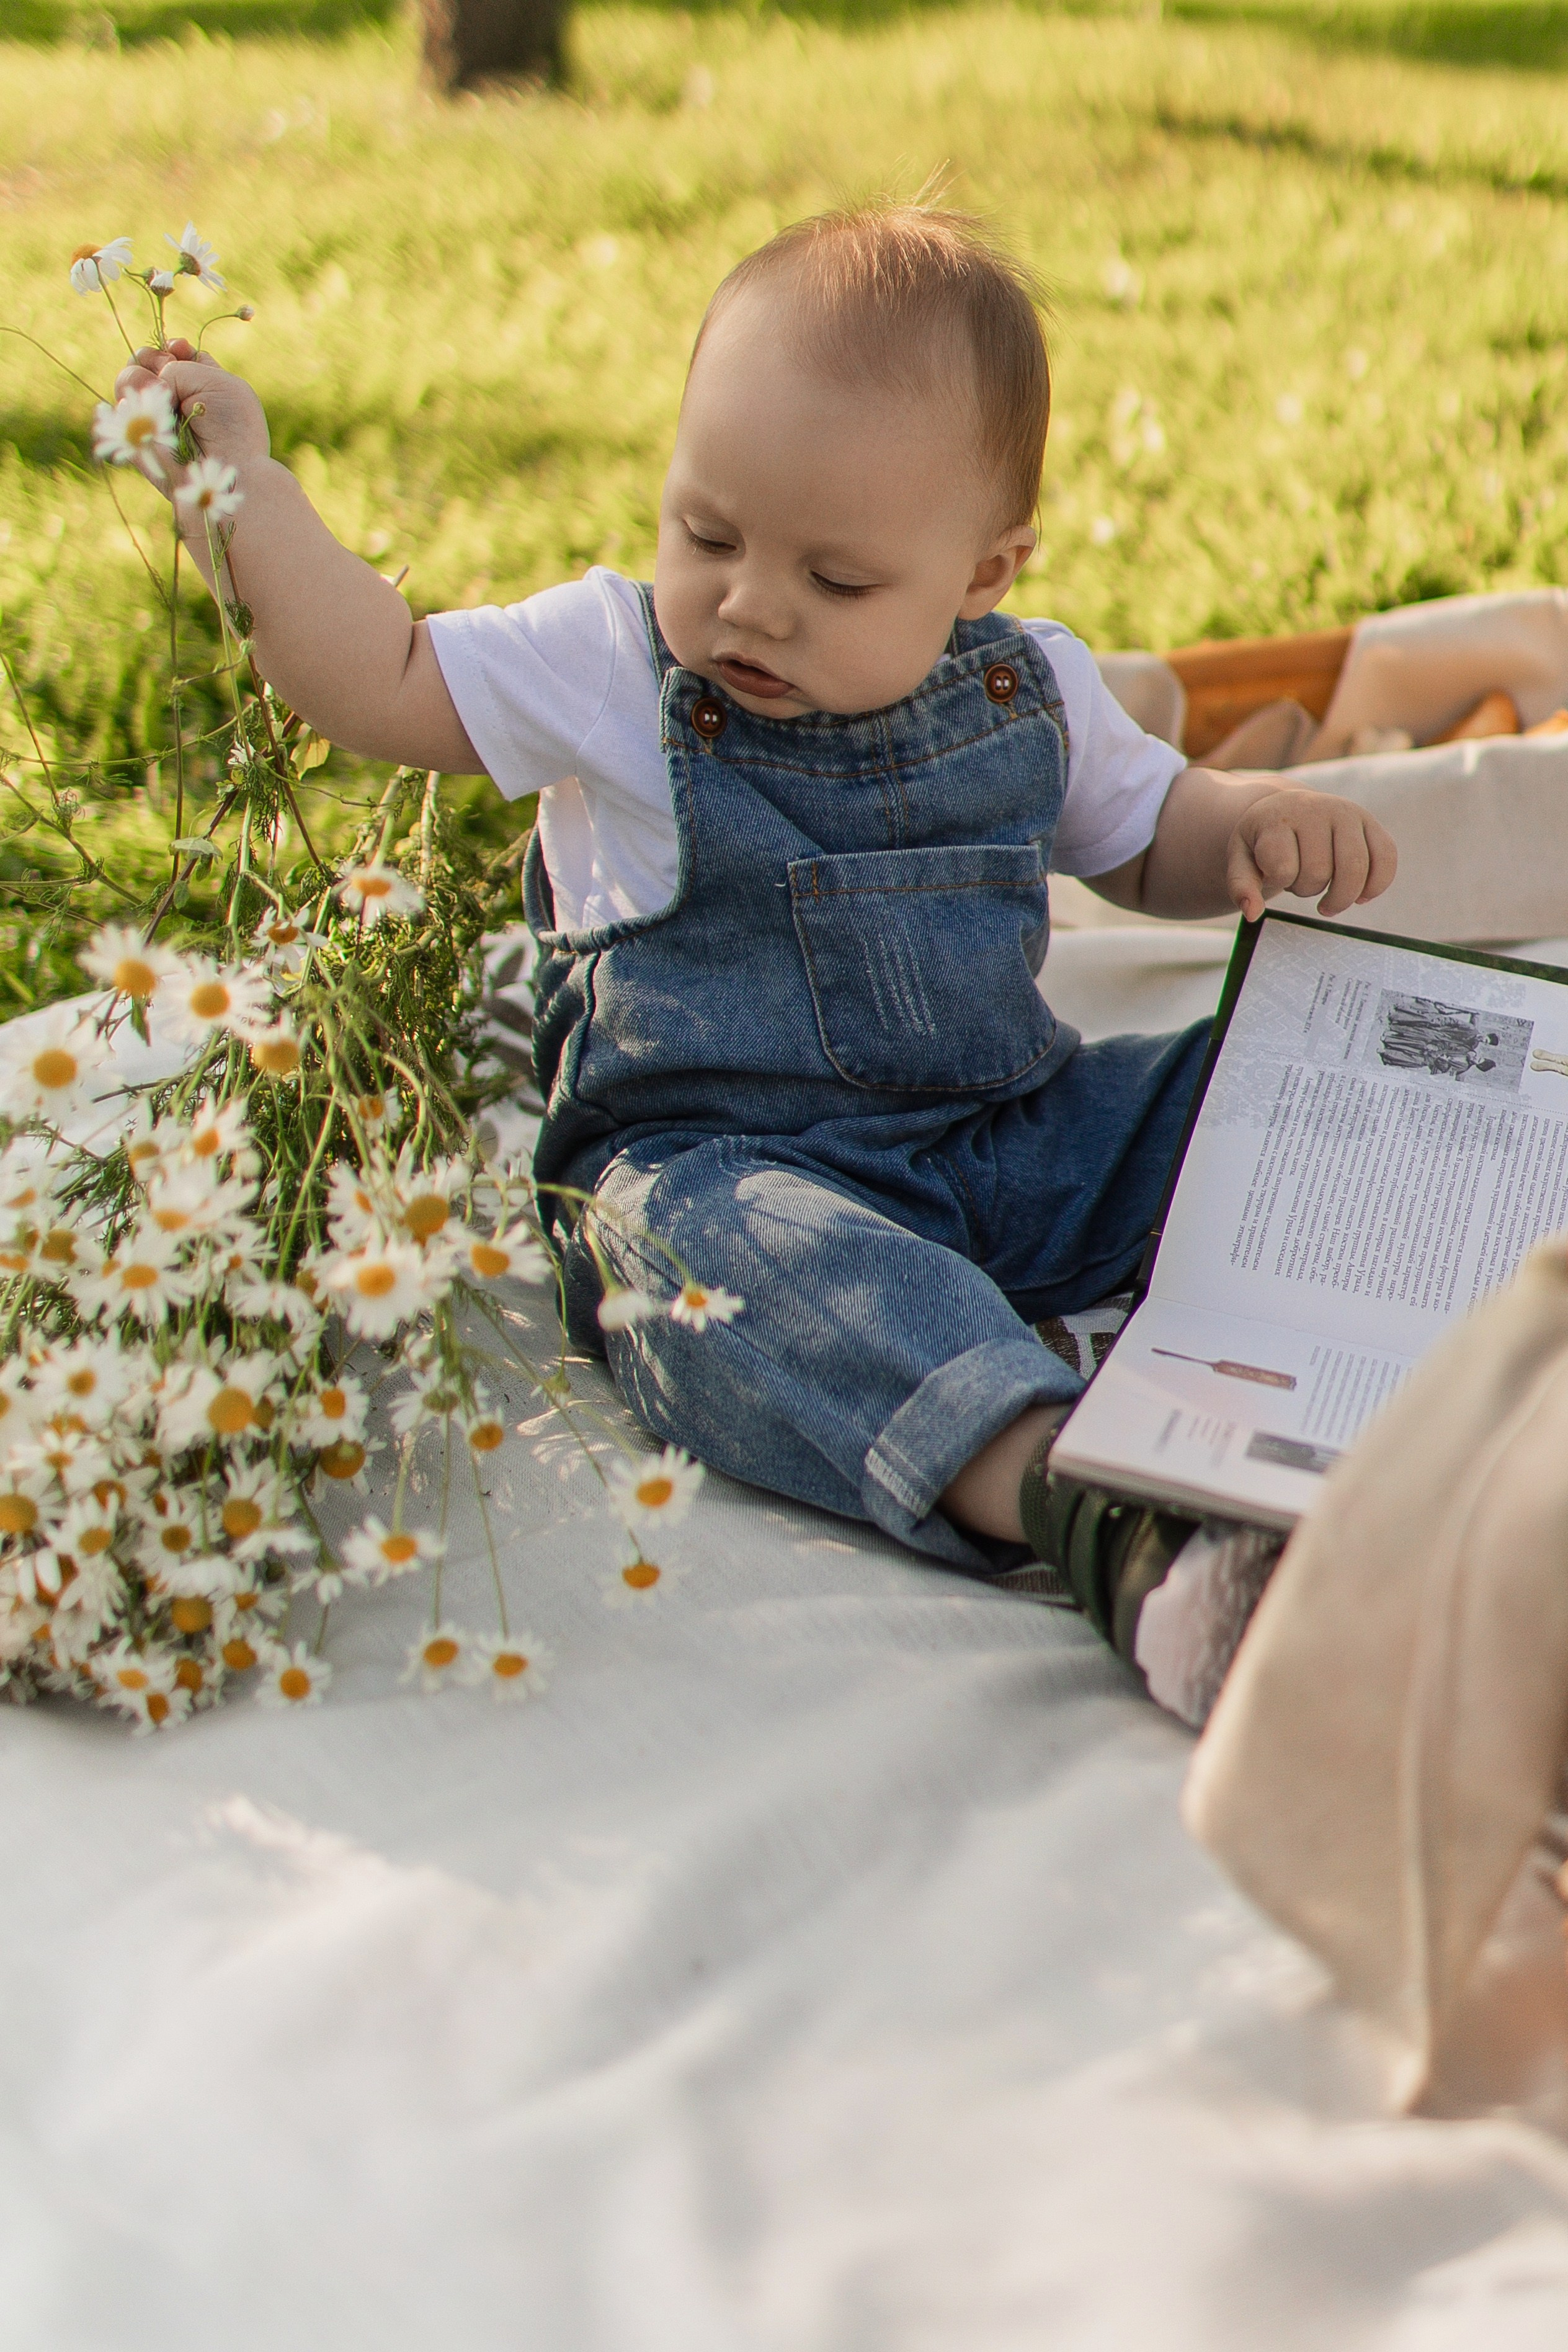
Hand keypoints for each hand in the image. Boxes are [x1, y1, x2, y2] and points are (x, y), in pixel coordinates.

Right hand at [112, 340, 270, 481]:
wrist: (229, 470)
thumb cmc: (233, 428)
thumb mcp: (217, 381)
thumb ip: (181, 367)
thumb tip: (152, 380)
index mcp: (197, 382)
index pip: (170, 353)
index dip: (169, 349)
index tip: (178, 352)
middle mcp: (173, 399)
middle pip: (141, 361)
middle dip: (150, 359)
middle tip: (168, 373)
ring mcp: (152, 419)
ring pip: (126, 381)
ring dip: (139, 380)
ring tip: (162, 400)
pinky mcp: (136, 439)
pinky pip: (114, 412)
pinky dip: (127, 404)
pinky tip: (148, 415)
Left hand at [1226, 788, 1397, 922]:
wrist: (1285, 809)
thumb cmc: (1263, 842)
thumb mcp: (1241, 860)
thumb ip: (1241, 886)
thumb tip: (1253, 913)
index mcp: (1278, 817)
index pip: (1283, 868)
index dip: (1279, 881)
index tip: (1274, 871)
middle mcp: (1315, 808)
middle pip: (1318, 873)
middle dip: (1307, 889)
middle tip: (1298, 880)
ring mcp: (1346, 812)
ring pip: (1354, 870)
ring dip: (1339, 895)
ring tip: (1326, 896)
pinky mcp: (1370, 822)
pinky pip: (1386, 859)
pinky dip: (1376, 886)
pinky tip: (1360, 897)